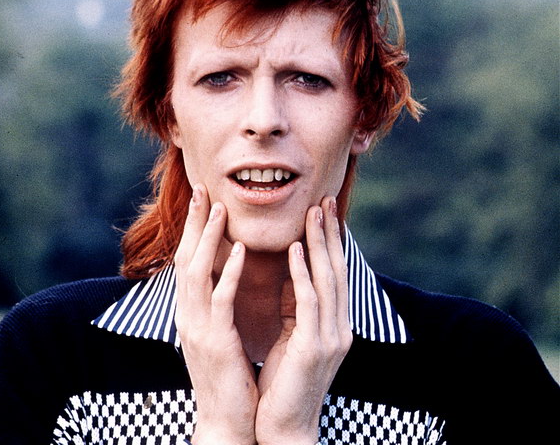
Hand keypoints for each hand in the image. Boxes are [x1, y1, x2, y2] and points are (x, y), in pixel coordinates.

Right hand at [174, 184, 257, 444]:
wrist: (226, 420)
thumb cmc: (227, 375)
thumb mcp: (217, 333)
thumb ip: (216, 304)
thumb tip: (224, 276)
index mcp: (190, 311)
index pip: (187, 259)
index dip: (193, 228)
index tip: (202, 199)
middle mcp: (187, 314)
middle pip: (185, 256)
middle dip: (192, 222)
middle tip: (201, 188)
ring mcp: (197, 327)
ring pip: (198, 272)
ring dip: (208, 237)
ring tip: (219, 208)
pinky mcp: (216, 340)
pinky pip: (221, 299)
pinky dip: (230, 271)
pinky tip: (242, 250)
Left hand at [255, 197, 352, 444]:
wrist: (285, 427)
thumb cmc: (285, 381)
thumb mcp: (293, 336)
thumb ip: (298, 306)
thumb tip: (293, 271)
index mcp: (334, 324)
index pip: (334, 274)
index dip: (331, 242)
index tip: (325, 212)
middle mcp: (339, 326)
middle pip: (336, 270)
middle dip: (331, 234)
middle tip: (326, 200)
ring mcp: (331, 337)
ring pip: (327, 279)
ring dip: (321, 244)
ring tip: (315, 212)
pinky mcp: (315, 347)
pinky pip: (309, 301)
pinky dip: (304, 273)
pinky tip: (297, 249)